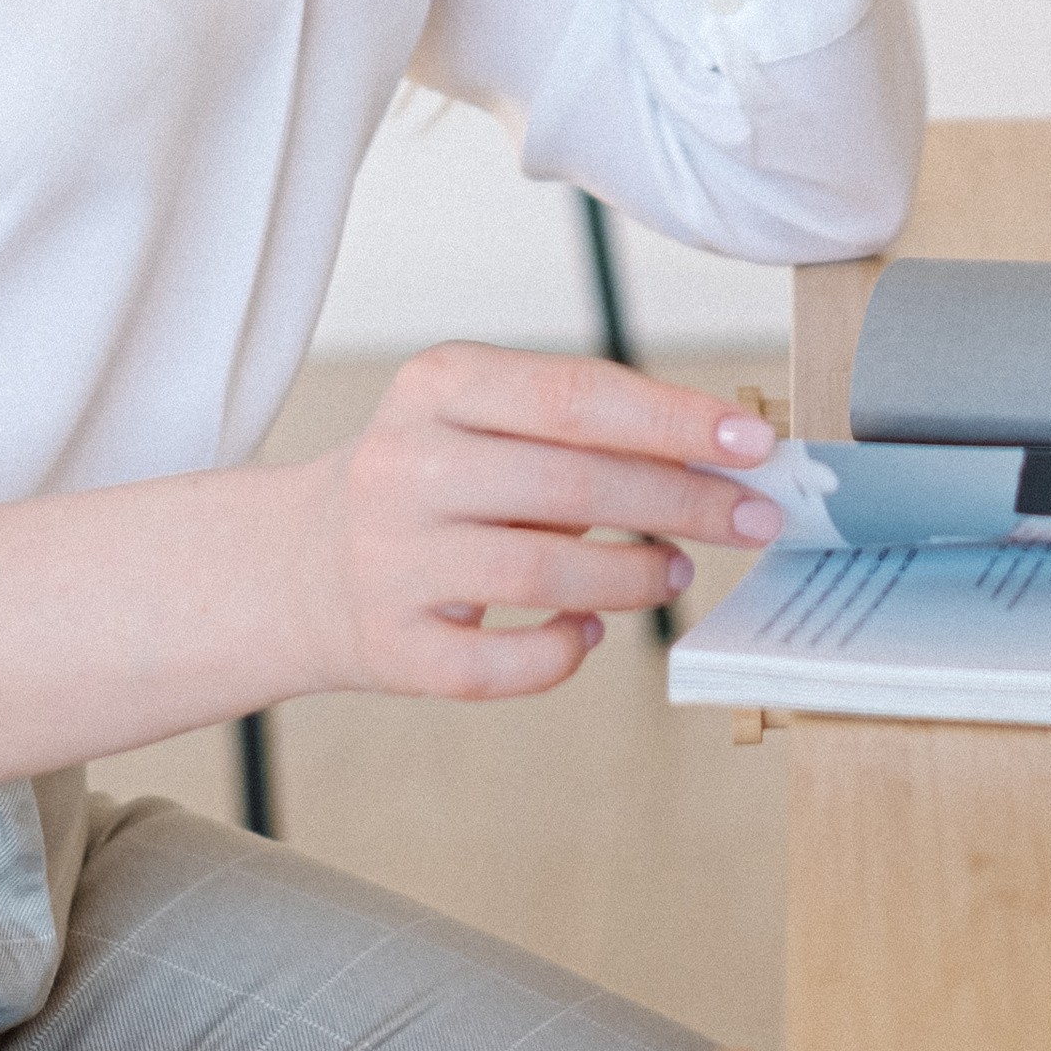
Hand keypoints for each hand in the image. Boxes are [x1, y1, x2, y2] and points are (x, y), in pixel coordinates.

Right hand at [285, 342, 786, 703]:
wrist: (297, 563)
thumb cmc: (429, 478)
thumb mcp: (482, 417)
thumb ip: (580, 428)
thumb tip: (716, 453)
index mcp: (437, 383)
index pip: (574, 394)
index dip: (674, 420)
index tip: (753, 443)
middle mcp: (405, 464)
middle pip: (568, 484)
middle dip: (678, 501)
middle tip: (750, 518)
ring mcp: (389, 560)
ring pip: (539, 573)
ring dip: (629, 577)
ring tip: (673, 571)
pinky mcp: (388, 648)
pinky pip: (494, 666)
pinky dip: (559, 652)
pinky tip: (590, 632)